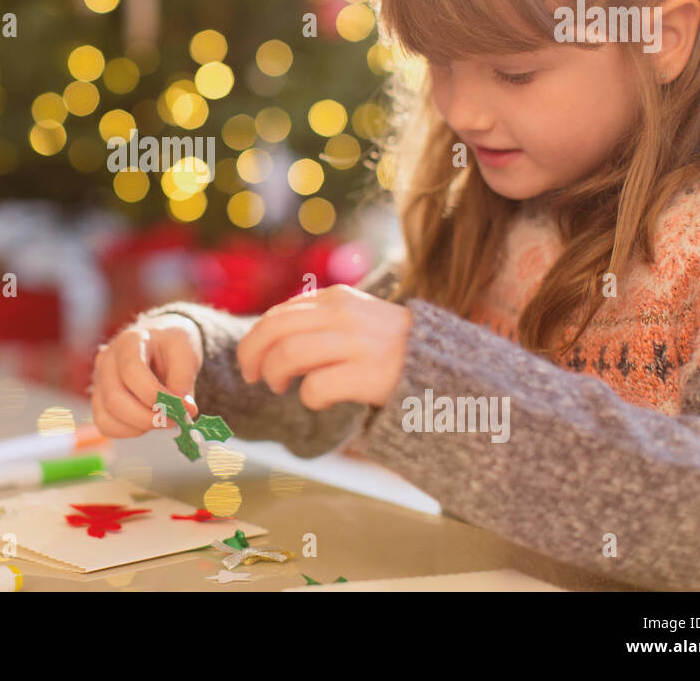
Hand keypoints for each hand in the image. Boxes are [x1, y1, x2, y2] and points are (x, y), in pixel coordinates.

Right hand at [90, 313, 203, 437]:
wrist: (160, 342)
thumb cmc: (171, 346)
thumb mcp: (186, 353)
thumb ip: (185, 381)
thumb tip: (187, 410)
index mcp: (129, 342)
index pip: (132, 372)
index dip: (155, 395)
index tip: (180, 407)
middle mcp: (107, 360)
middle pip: (115, 398)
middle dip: (148, 417)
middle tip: (174, 420)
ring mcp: (99, 381)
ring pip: (108, 416)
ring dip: (139, 427)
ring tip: (163, 419)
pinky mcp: (99, 400)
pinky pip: (106, 425)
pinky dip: (129, 431)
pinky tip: (148, 422)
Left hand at [236, 284, 410, 408]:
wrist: (448, 365)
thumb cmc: (393, 347)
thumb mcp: (358, 316)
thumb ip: (320, 318)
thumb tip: (269, 337)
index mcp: (338, 298)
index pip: (279, 313)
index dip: (255, 338)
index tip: (251, 359)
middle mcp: (345, 315)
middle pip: (275, 330)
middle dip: (252, 355)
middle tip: (254, 376)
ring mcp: (358, 343)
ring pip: (289, 354)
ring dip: (275, 374)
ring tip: (281, 387)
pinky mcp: (369, 375)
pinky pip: (317, 387)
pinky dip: (309, 398)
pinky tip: (319, 401)